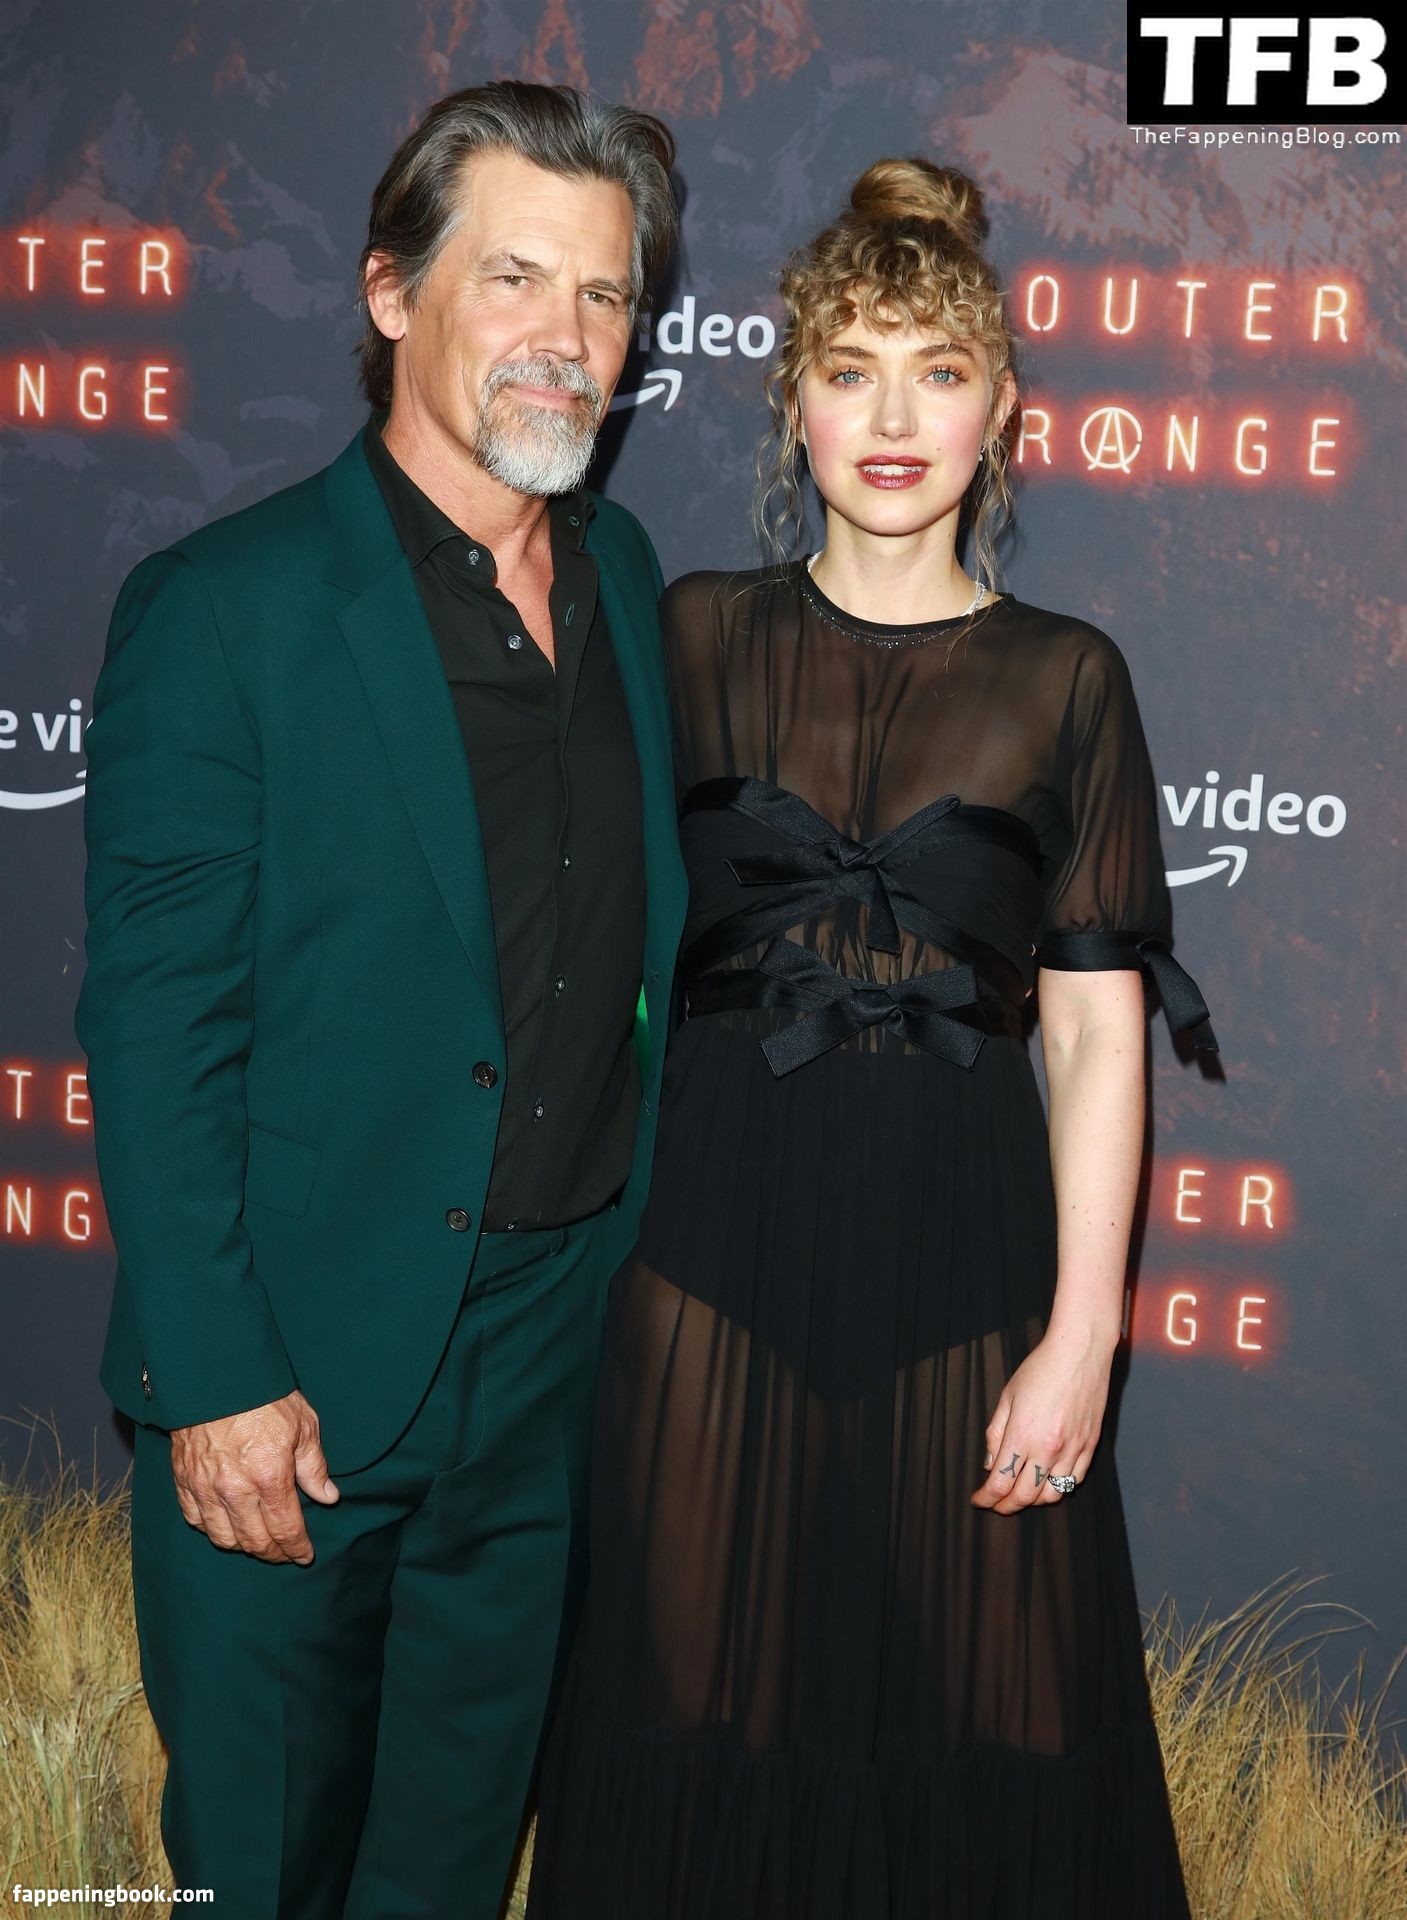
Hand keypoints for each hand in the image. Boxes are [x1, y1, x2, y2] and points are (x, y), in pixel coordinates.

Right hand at [170, 1389, 339, 1563]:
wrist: (216, 1375)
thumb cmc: (264, 1396)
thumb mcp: (303, 1425)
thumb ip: (314, 1467)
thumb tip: (327, 1497)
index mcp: (269, 1477)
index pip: (286, 1530)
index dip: (297, 1548)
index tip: (304, 1555)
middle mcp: (235, 1490)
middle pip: (254, 1542)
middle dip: (273, 1553)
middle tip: (285, 1553)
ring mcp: (205, 1488)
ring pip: (223, 1537)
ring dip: (243, 1545)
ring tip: (257, 1541)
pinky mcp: (183, 1480)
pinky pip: (195, 1519)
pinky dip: (211, 1528)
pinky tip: (225, 1524)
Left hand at [969, 1324, 1113, 1515]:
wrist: (1080, 1352)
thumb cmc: (1040, 1369)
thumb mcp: (1007, 1397)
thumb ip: (996, 1434)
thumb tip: (990, 1464)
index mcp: (1023, 1435)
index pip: (1000, 1483)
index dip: (986, 1497)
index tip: (978, 1500)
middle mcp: (1049, 1448)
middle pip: (1025, 1496)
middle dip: (1005, 1506)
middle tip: (995, 1504)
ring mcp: (1073, 1450)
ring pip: (1052, 1495)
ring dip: (1032, 1502)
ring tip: (1020, 1495)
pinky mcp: (1090, 1446)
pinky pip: (1074, 1481)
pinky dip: (1058, 1489)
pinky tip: (1047, 1483)